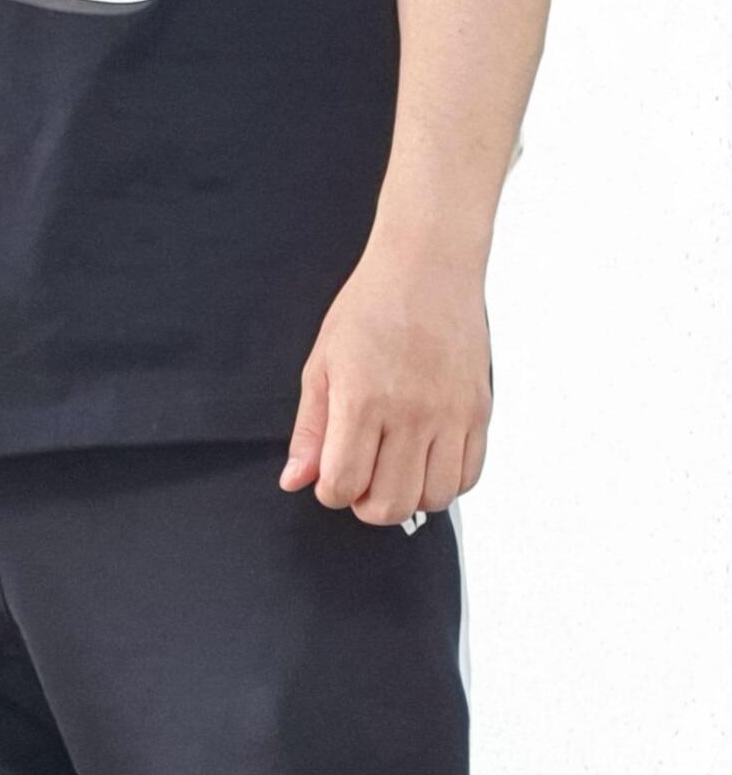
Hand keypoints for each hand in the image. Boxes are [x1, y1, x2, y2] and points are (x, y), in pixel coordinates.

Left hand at [281, 236, 491, 524]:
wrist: (428, 268)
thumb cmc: (371, 308)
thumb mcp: (322, 364)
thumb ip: (310, 430)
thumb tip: (296, 481)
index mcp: (362, 400)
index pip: (343, 485)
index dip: (332, 492)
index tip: (333, 476)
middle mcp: (410, 412)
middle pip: (390, 505)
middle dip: (367, 505)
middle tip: (363, 480)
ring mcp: (450, 414)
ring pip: (434, 499)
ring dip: (410, 497)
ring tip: (396, 471)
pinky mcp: (478, 411)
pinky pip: (468, 476)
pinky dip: (446, 483)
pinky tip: (427, 461)